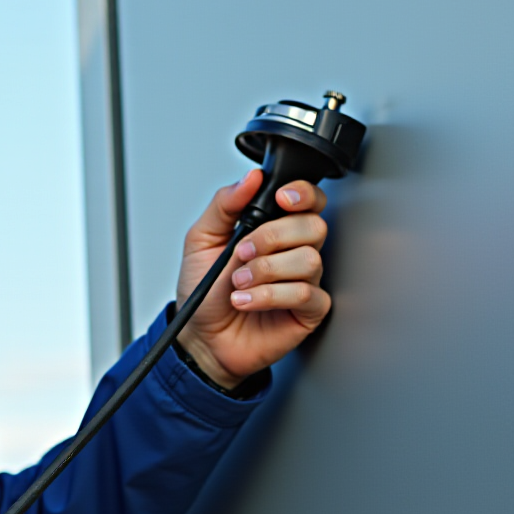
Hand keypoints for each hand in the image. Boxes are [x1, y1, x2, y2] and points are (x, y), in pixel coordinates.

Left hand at [176, 167, 329, 388]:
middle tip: (241, 253)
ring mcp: (304, 281)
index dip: (303, 194)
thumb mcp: (201, 239)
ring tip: (238, 283)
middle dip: (272, 237)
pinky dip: (270, 296)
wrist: (200, 336)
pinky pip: (307, 294)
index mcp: (274, 229)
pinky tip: (246, 301)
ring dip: (266, 270)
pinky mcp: (308, 311)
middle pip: (313, 226)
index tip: (281, 199)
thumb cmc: (204, 291)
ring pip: (310, 260)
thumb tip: (251, 177)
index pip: (308, 201)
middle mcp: (293, 252)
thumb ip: (224, 204)